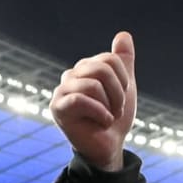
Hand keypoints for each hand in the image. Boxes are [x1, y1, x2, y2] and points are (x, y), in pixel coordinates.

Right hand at [50, 31, 136, 171]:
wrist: (110, 147)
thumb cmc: (114, 118)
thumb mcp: (124, 87)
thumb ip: (123, 62)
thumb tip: (124, 35)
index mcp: (85, 69)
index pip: (110, 59)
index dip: (123, 81)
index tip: (121, 99)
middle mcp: (71, 76)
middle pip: (102, 68)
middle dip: (118, 93)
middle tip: (115, 110)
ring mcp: (61, 91)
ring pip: (93, 84)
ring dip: (110, 106)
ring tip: (108, 118)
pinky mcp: (58, 108)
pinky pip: (81, 99)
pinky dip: (100, 113)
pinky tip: (102, 122)